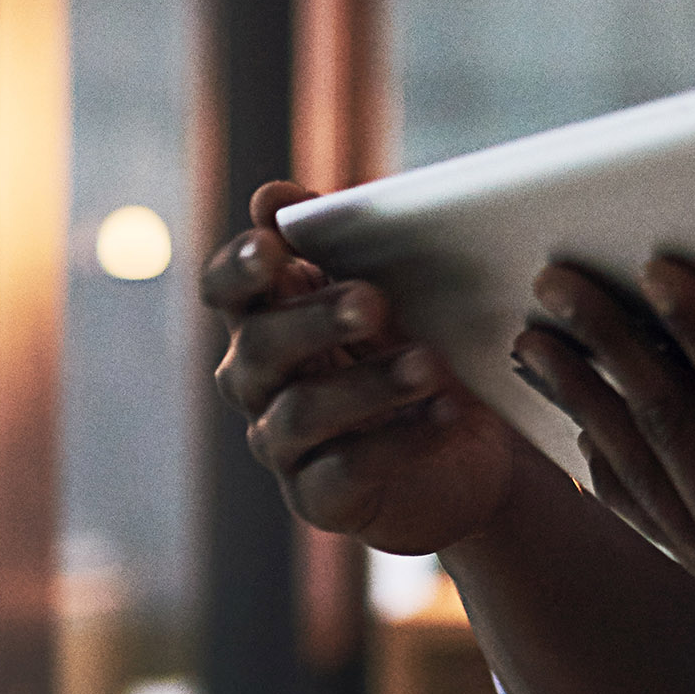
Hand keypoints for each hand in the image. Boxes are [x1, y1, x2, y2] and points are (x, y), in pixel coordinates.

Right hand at [204, 182, 529, 554]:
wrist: (469, 453)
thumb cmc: (416, 351)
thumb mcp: (393, 292)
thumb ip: (338, 244)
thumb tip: (272, 194)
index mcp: (267, 317)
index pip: (226, 289)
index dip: (239, 268)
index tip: (272, 246)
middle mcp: (259, 382)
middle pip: (261, 346)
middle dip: (314, 319)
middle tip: (373, 301)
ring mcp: (284, 445)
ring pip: (302, 411)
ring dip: (368, 383)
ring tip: (429, 365)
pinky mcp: (321, 499)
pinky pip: (348, 469)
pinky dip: (400, 439)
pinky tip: (446, 414)